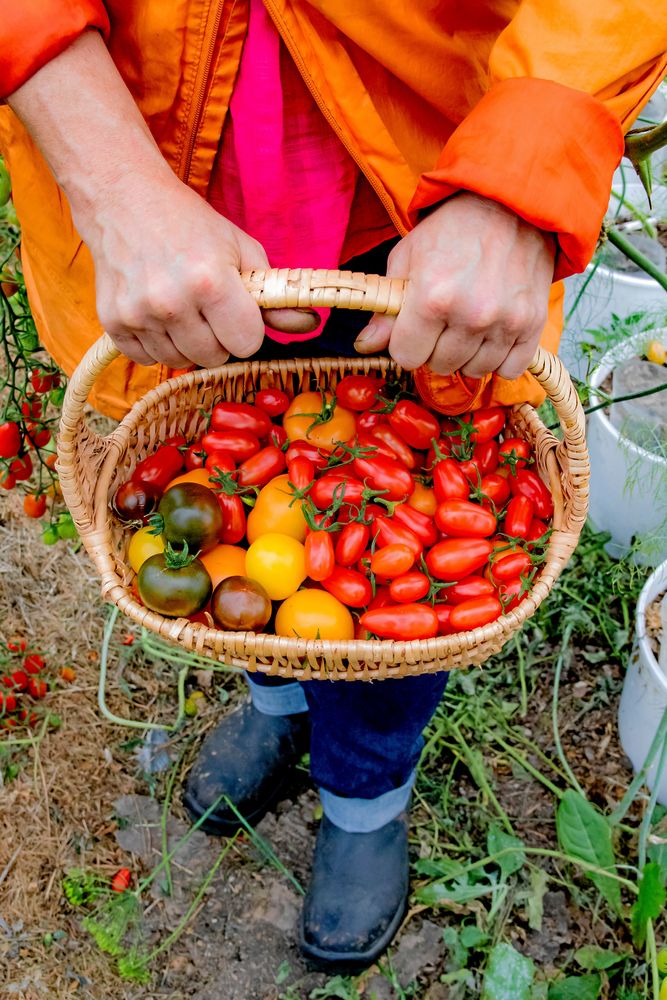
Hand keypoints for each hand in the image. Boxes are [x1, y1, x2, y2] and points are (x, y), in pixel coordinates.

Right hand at [80, 172, 316, 367]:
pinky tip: (155, 312)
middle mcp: (171, 302)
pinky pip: (148, 360)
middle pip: (214, 358)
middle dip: (218, 338)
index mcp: (210, 281)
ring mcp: (138, 314)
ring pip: (181, 362)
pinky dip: (156, 343)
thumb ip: (276, 295)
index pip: (247, 344)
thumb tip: (311, 324)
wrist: (123, 199)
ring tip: (180, 307)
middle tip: (207, 307)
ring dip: (187, 343)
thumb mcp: (241, 250)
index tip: (237, 312)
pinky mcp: (113, 322)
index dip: (247, 330)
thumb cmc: (190, 224)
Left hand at [354, 193, 555, 379]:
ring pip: (474, 371)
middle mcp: (471, 314)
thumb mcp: (407, 258)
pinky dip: (499, 359)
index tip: (414, 327)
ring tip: (468, 323)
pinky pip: (509, 369)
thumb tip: (365, 345)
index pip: (407, 357)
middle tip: (443, 319)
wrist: (509, 205)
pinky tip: (492, 335)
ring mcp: (505, 322)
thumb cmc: (452, 229)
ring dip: (466, 355)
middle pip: (439, 366)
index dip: (406, 343)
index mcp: (432, 298)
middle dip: (435, 348)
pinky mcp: (532, 324)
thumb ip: (386, 308)